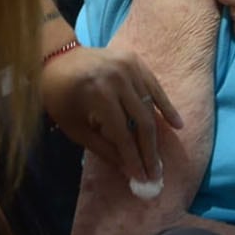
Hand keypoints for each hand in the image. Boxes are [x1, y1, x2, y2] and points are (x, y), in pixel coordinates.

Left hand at [41, 44, 182, 182]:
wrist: (57, 56)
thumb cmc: (60, 95)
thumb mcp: (74, 126)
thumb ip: (103, 148)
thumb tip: (128, 171)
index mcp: (98, 93)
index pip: (123, 133)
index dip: (133, 158)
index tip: (141, 178)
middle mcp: (117, 78)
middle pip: (141, 121)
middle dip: (149, 151)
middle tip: (155, 174)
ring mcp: (128, 66)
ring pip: (150, 106)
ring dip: (157, 135)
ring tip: (161, 159)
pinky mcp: (135, 60)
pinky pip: (155, 87)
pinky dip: (166, 106)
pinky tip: (177, 124)